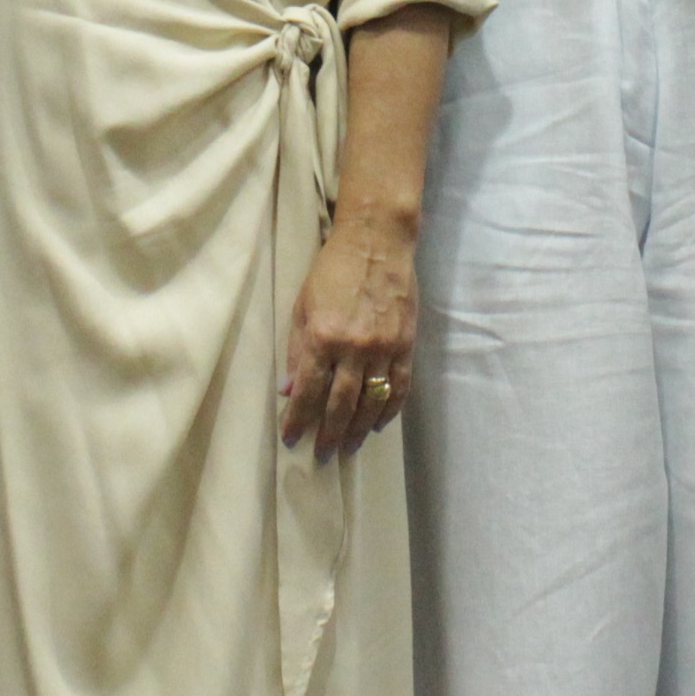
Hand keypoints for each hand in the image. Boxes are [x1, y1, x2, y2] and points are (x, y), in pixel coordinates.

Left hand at [282, 200, 417, 460]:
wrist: (377, 242)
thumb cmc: (333, 270)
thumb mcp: (303, 305)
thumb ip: (297, 350)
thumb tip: (289, 390)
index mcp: (322, 337)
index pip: (308, 392)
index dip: (299, 419)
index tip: (291, 438)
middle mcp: (353, 348)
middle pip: (340, 405)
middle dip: (328, 433)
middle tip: (322, 454)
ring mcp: (383, 348)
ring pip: (371, 402)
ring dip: (358, 429)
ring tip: (348, 446)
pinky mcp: (406, 344)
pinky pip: (399, 387)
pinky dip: (389, 410)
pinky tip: (377, 423)